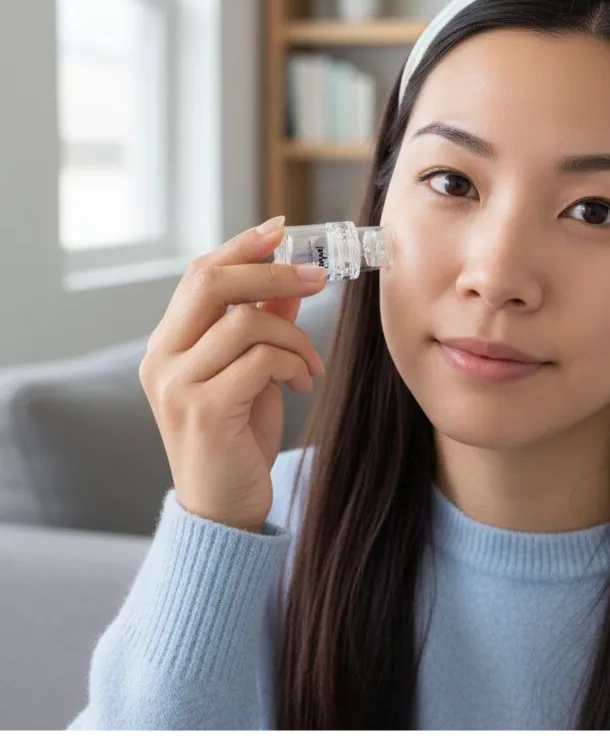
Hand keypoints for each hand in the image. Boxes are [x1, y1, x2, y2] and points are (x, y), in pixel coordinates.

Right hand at [138, 218, 327, 531]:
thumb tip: (289, 281)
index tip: (281, 228)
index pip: (199, 274)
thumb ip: (263, 326)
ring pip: (245, 321)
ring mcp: (178, 384)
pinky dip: (292, 363)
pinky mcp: (204, 411)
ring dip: (294, 336)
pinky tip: (302, 383)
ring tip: (311, 364)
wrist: (224, 510)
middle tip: (317, 278)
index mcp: (168, 344)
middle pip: (211, 282)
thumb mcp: (252, 374)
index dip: (241, 246)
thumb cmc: (237, 440)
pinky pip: (259, 360)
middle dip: (271, 272)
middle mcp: (162, 358)